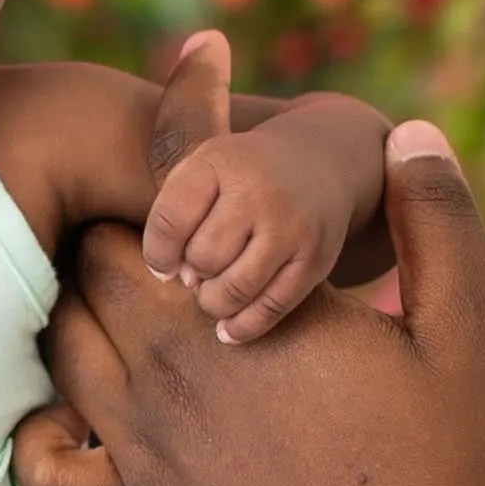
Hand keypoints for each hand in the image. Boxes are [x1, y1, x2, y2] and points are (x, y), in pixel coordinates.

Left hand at [19, 124, 484, 485]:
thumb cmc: (470, 483)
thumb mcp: (475, 337)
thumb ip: (438, 223)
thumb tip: (410, 133)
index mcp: (246, 313)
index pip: (184, 178)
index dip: (187, 105)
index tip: (199, 53)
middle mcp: (173, 377)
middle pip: (97, 255)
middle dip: (128, 214)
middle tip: (163, 197)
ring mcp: (145, 457)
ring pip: (63, 346)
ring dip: (80, 304)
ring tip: (118, 278)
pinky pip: (48, 467)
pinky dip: (43, 428)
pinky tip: (72, 408)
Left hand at [137, 33, 385, 341]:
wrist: (325, 160)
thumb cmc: (238, 171)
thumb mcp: (199, 158)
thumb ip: (164, 206)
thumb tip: (164, 276)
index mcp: (221, 159)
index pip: (168, 224)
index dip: (159, 253)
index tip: (164, 261)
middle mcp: (259, 190)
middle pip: (199, 261)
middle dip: (192, 275)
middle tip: (197, 272)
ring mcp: (291, 227)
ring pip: (229, 291)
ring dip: (213, 302)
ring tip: (211, 293)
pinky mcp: (315, 262)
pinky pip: (267, 311)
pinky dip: (242, 326)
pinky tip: (229, 326)